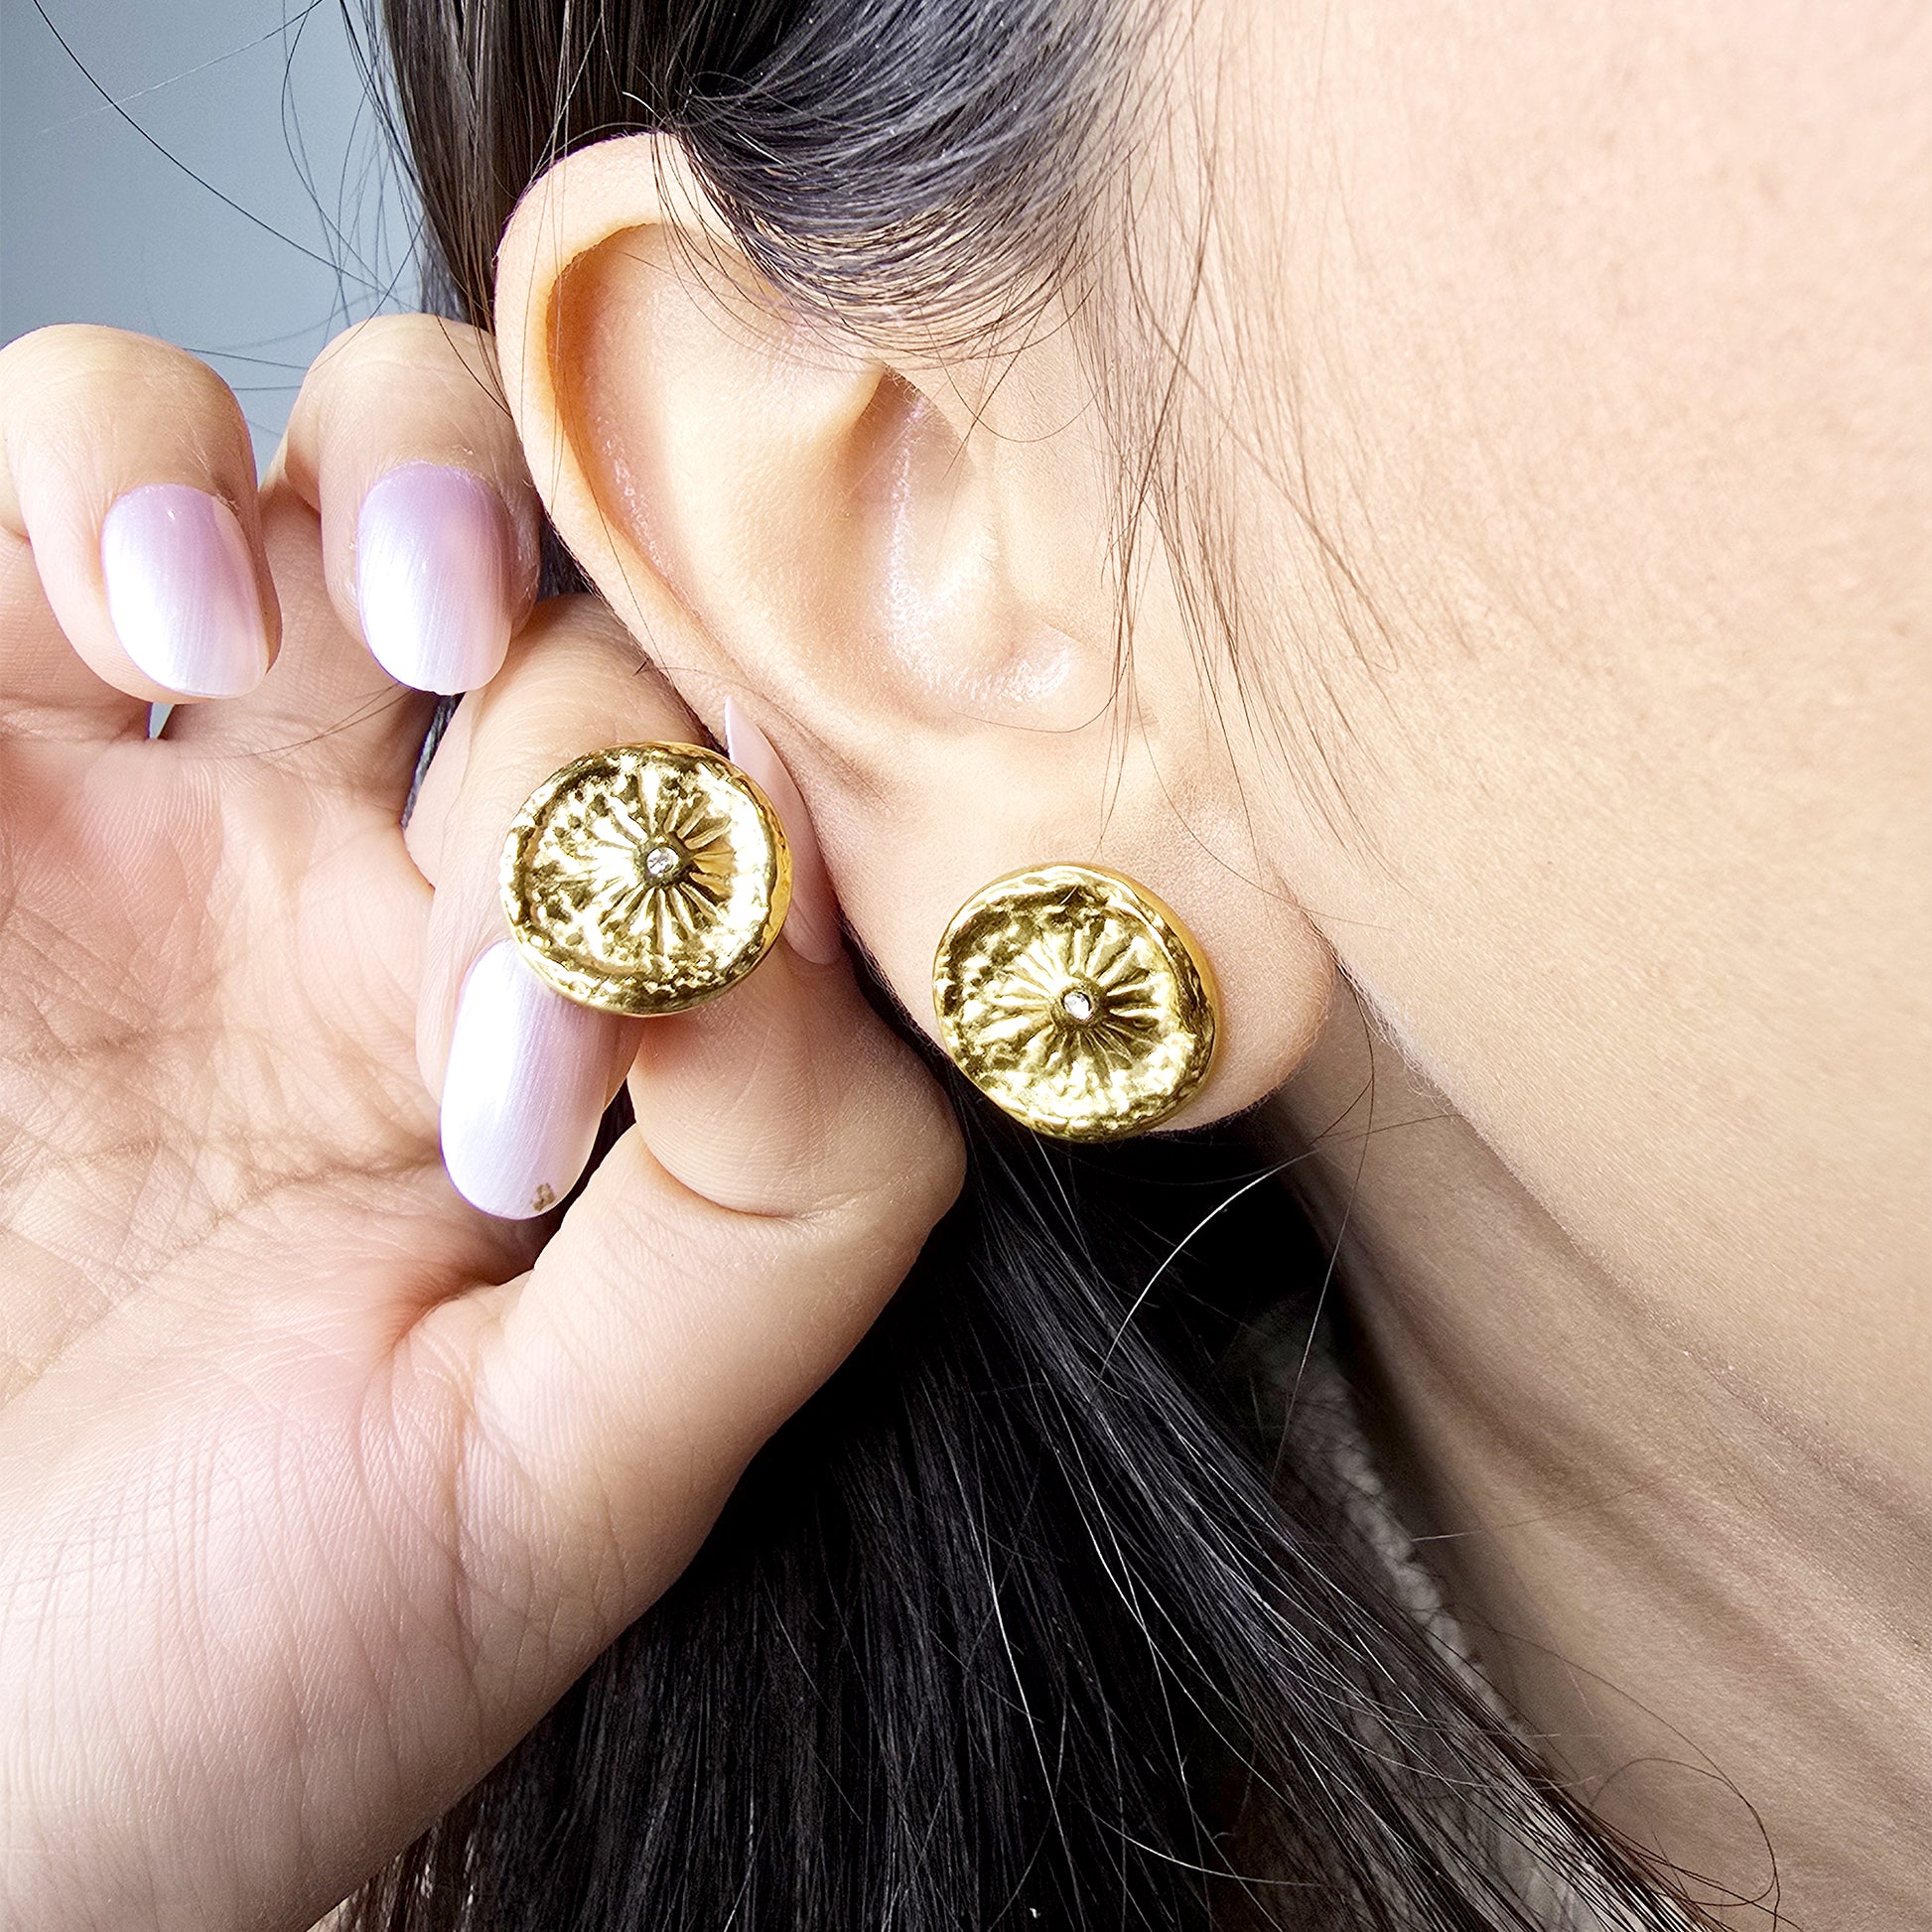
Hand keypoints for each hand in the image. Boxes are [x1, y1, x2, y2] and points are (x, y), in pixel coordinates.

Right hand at [0, 321, 961, 1931]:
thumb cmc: (243, 1661)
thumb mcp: (571, 1472)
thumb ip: (782, 1200)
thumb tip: (800, 911)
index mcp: (593, 1034)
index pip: (755, 774)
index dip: (724, 815)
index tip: (602, 1032)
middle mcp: (407, 883)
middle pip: (592, 581)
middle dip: (566, 684)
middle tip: (489, 879)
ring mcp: (182, 801)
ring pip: (346, 451)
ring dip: (394, 477)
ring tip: (341, 636)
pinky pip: (50, 474)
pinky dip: (109, 463)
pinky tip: (148, 615)